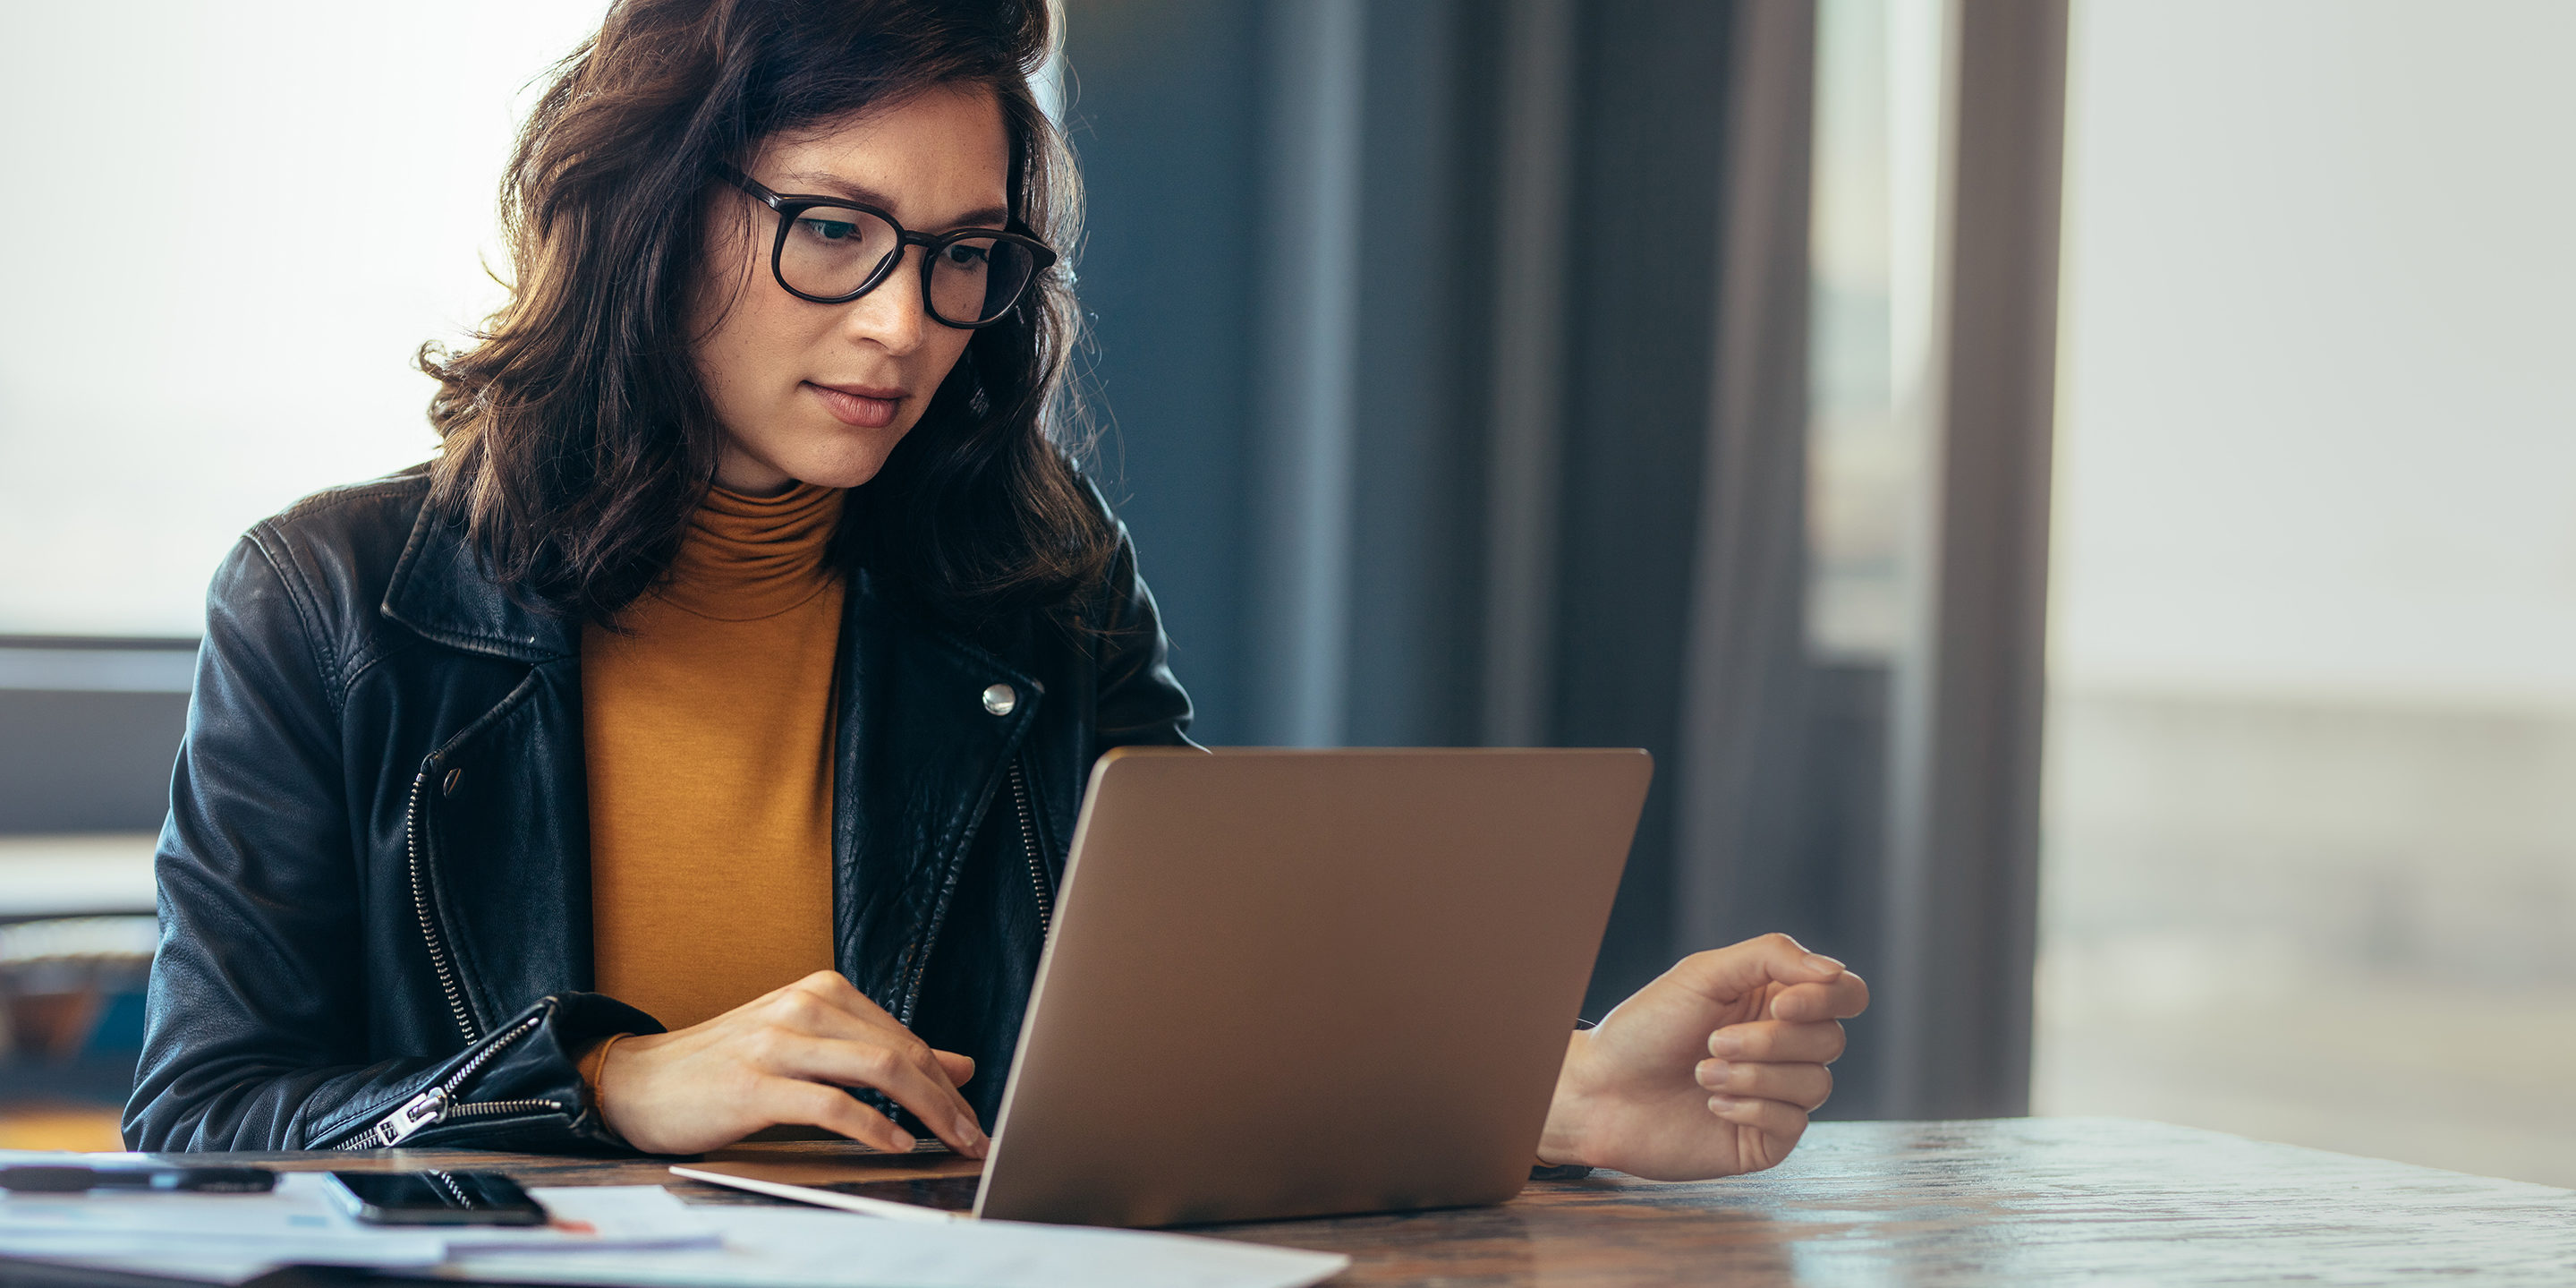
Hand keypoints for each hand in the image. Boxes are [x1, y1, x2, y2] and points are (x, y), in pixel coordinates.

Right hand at [595, 970, 986, 1156]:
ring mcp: (778, 1041)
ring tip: (950, 1143)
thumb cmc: (727, 1067)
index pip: (906, 1038)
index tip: (973, 1118)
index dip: (948, 1083)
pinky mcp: (754, 1084)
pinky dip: (872, 1126)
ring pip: (878, 1070)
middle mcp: (805, 1006)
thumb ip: (879, 1052)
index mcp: (823, 992)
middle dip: (949, 1100)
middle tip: (976, 1138)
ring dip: (927, 1111)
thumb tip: (959, 1065)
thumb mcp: (810, 1048)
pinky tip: (895, 1144)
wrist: (638, 1081)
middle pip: (902, 1052)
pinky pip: (831, 1104)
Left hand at [1537, 933, 1867, 1180]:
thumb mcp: (1704, 974)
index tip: (1780, 1005)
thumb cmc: (1646, 1027)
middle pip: (1831, 1039)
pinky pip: (1794, 1122)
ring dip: (1754, 1075)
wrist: (1600, 1091)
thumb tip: (1835, 971)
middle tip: (1713, 1041)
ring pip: (1817, 1083)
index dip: (1827, 999)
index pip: (1845, 994)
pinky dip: (1752, 1107)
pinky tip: (1712, 1104)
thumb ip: (1772, 957)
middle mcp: (1786, 1047)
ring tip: (1702, 1072)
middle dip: (1771, 1041)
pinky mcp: (1766, 1139)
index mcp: (1776, 1001)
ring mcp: (1779, 1095)